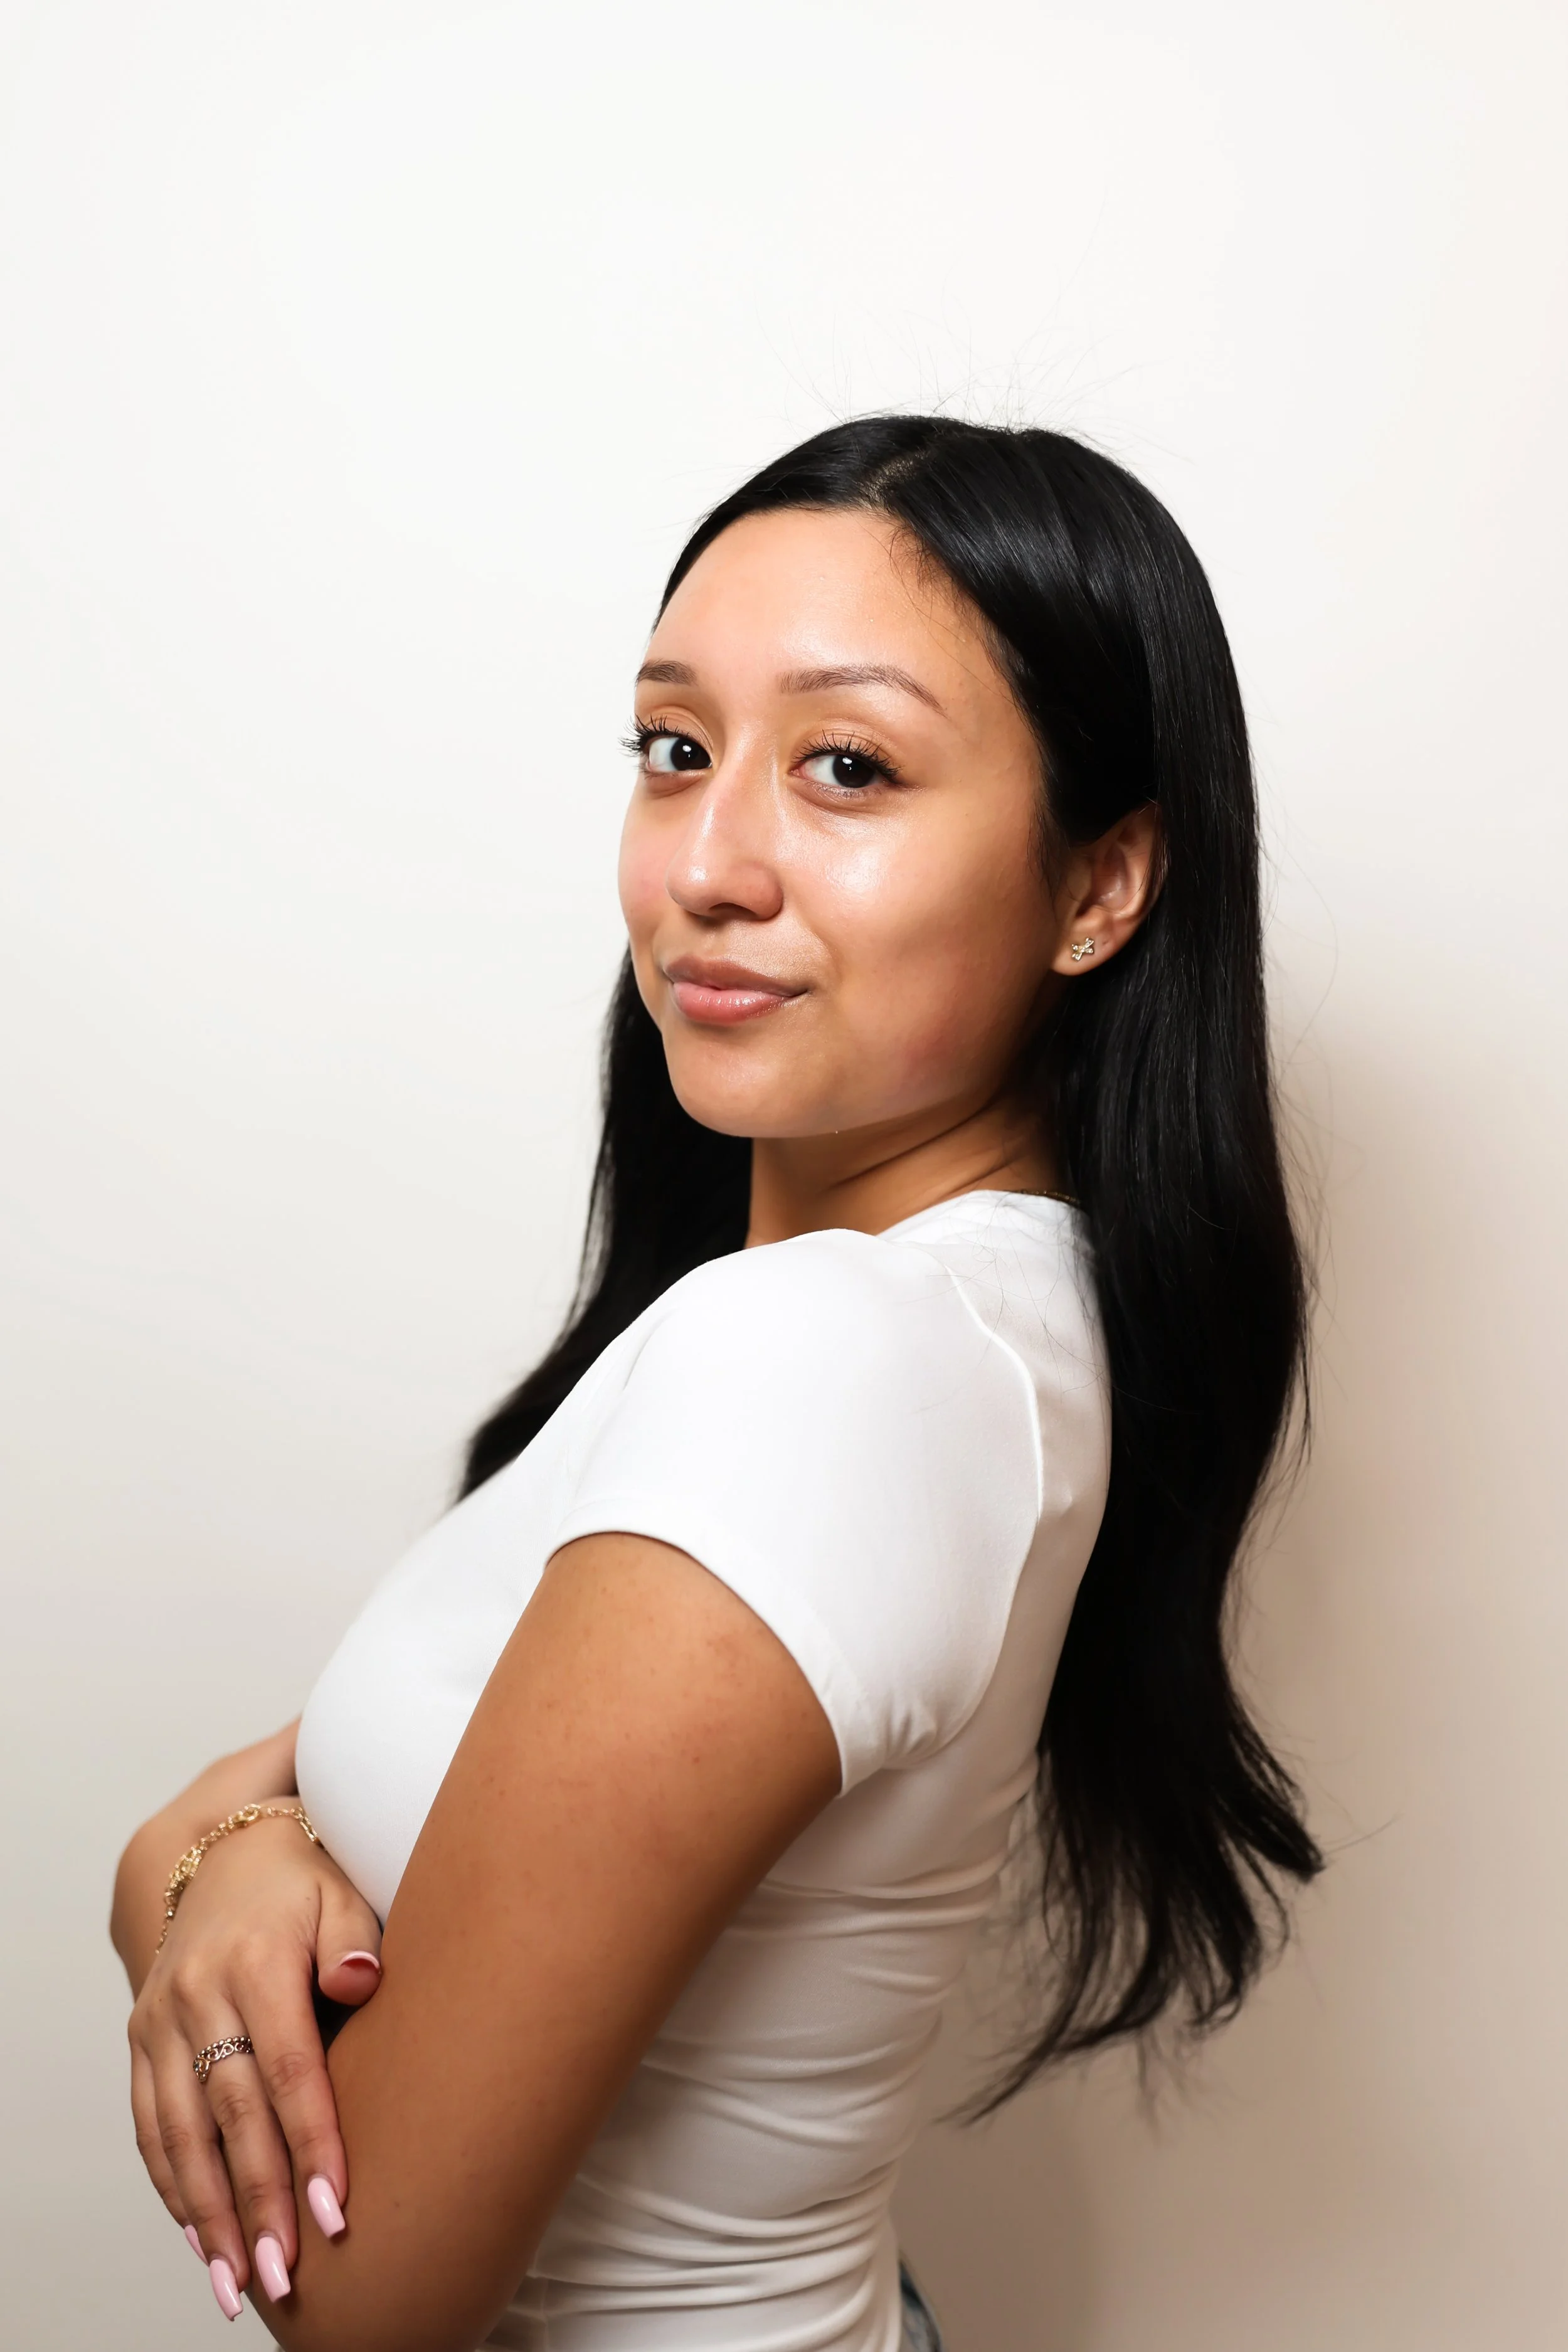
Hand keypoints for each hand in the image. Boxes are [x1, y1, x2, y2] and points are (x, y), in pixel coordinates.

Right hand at [128, 1807, 382, 2314]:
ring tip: (239, 2282)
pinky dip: (173, 2186)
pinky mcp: (142, 2040)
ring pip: (180, 2133)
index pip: (287, 2070)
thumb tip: (361, 1981)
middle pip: (231, 2115)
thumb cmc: (303, 1883)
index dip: (311, 2144)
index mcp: (255, 1960)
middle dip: (259, 2202)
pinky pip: (150, 2125)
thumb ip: (354, 1938)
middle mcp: (197, 1995)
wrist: (221, 1853)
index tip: (336, 2214)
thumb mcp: (339, 1891)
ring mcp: (161, 2021)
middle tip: (285, 2275)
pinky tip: (201, 2239)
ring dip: (209, 2215)